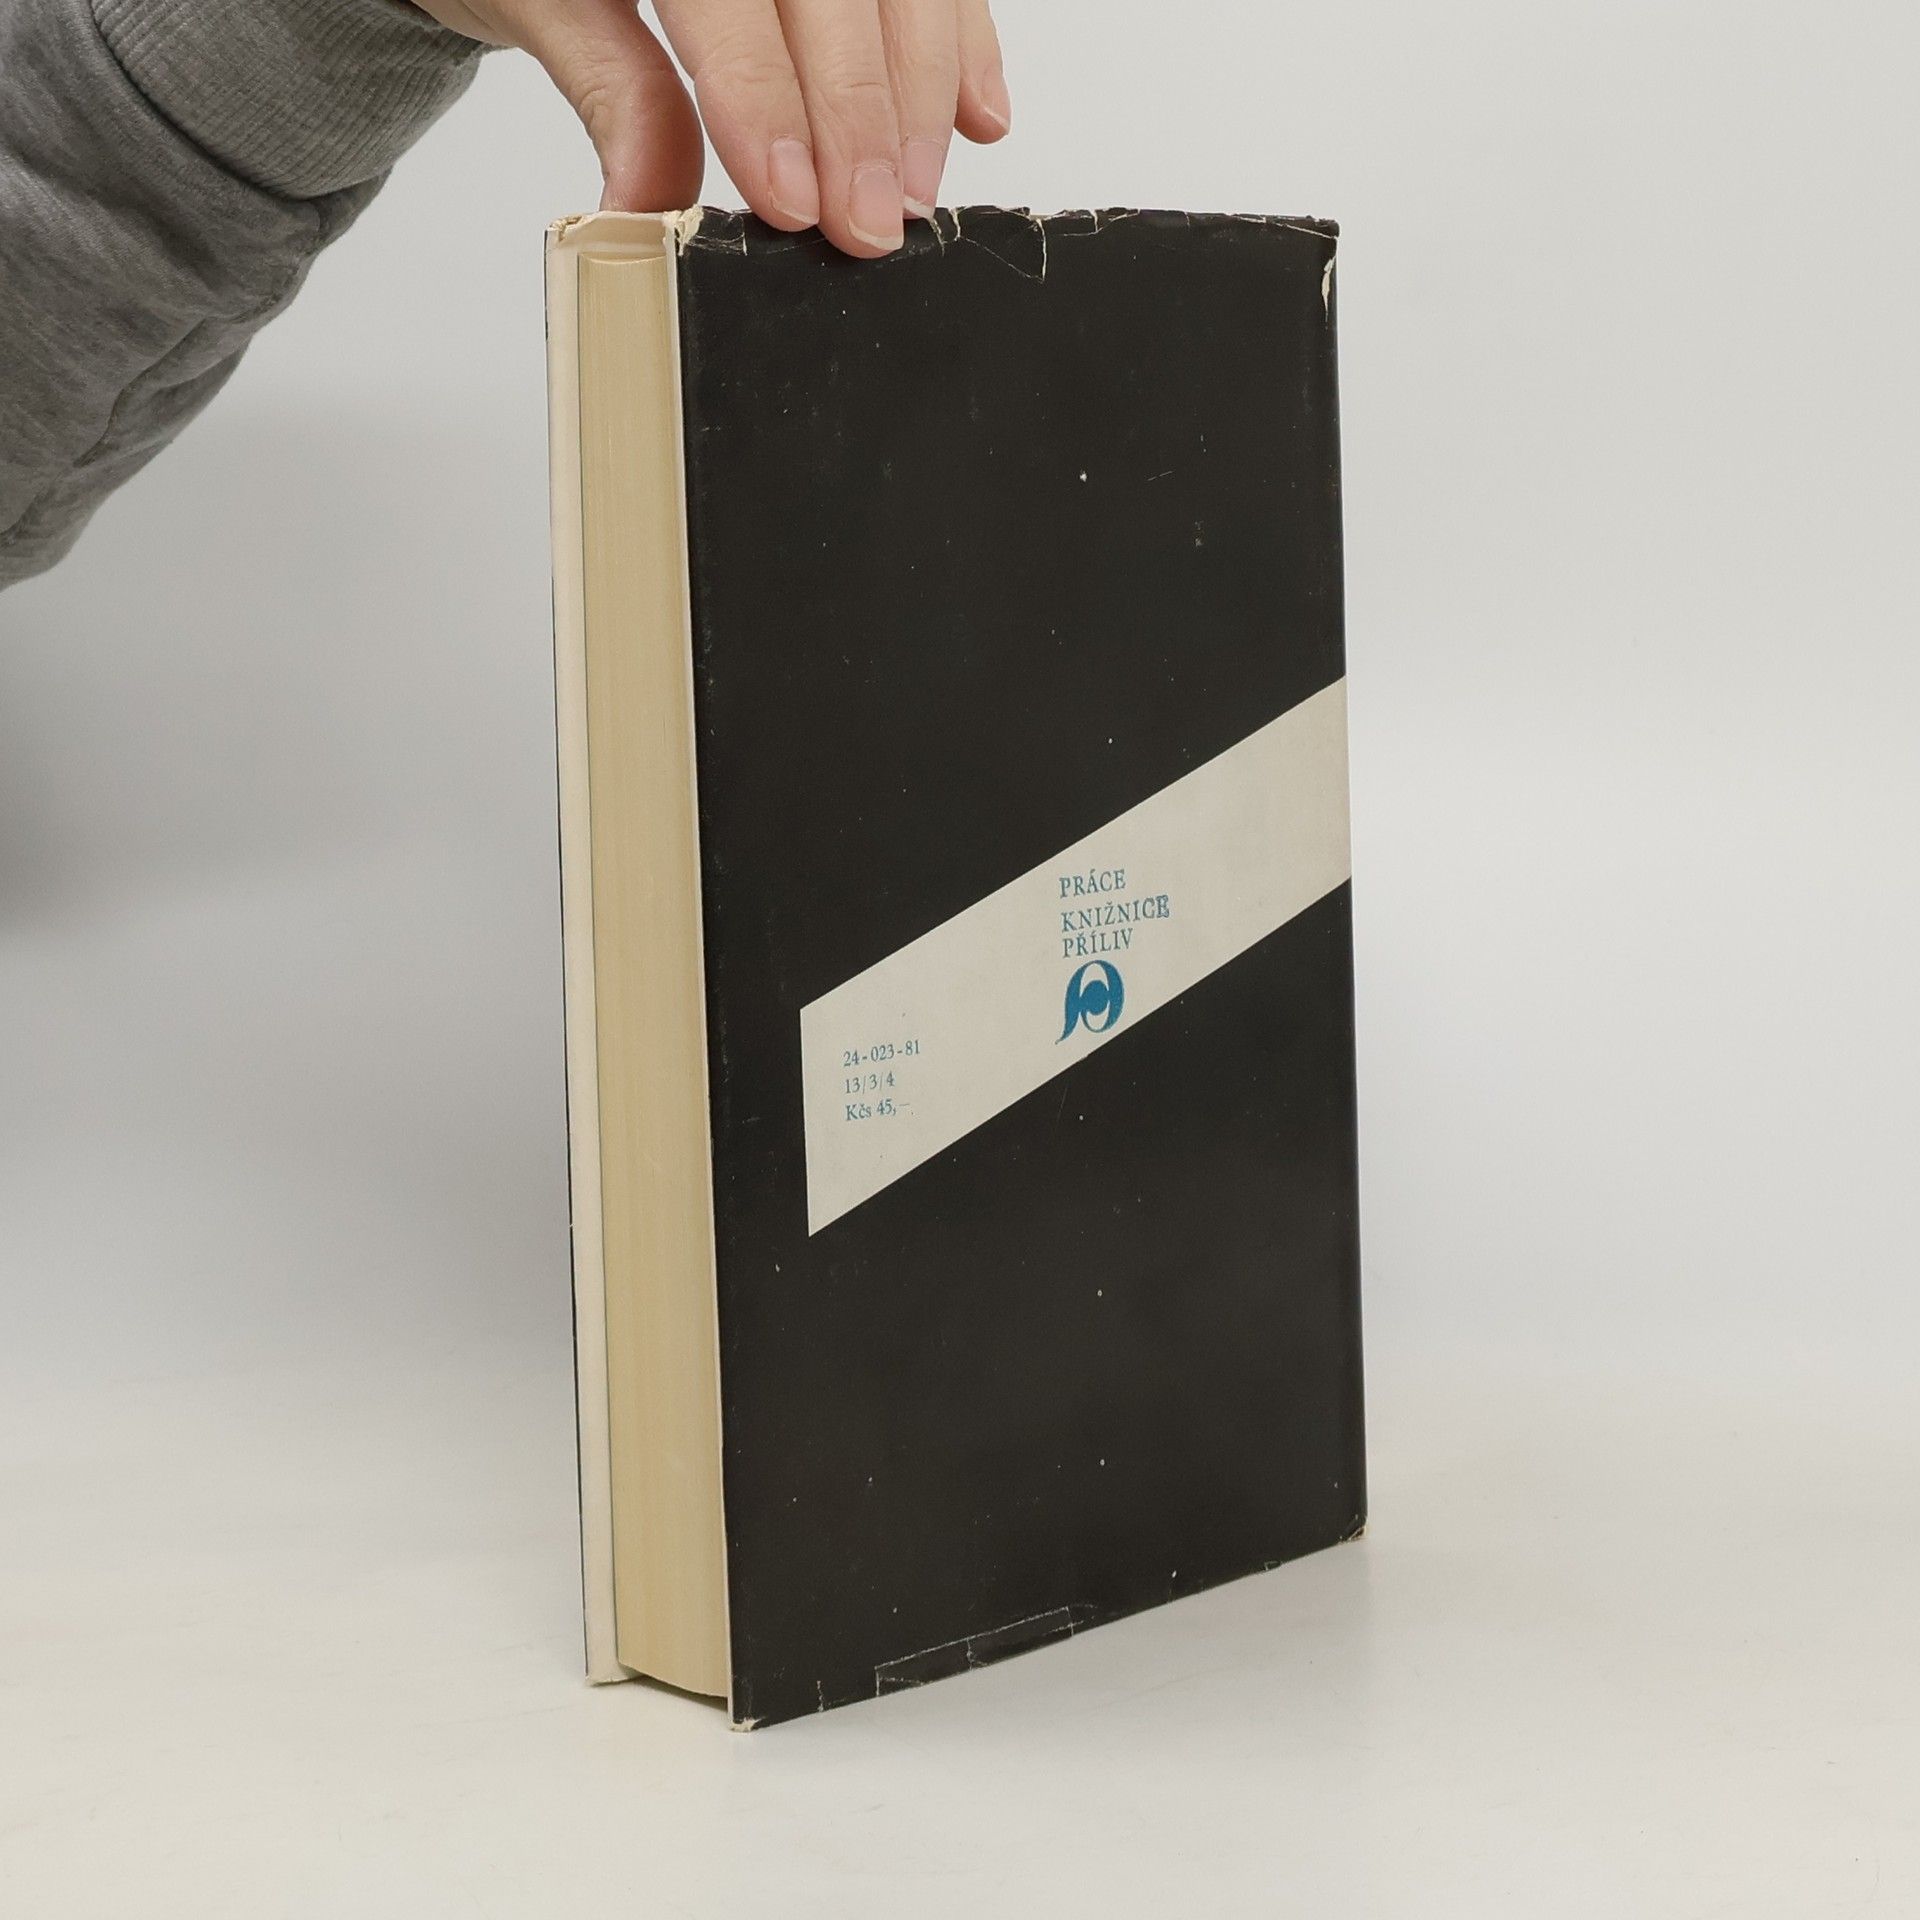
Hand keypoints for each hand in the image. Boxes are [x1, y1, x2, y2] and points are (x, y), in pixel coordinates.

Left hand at [416, 0, 1010, 257]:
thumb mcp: (534, 2)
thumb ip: (609, 91)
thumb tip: (645, 205)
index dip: (772, 100)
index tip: (797, 201)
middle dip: (864, 117)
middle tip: (873, 225)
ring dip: (924, 94)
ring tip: (916, 192)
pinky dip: (962, 45)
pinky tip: (977, 118)